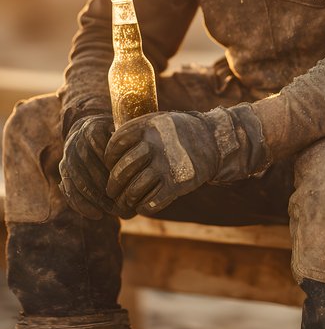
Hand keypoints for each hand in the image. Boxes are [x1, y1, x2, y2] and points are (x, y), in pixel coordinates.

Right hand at [59, 114, 134, 219]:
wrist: (90, 130)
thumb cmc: (116, 135)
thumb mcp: (125, 133)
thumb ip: (130, 145)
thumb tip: (143, 160)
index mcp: (92, 128)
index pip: (103, 151)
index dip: (115, 168)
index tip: (130, 182)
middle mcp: (76, 140)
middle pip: (89, 167)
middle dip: (105, 186)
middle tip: (123, 201)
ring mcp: (68, 156)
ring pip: (78, 180)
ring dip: (95, 199)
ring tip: (112, 211)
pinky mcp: (63, 169)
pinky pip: (69, 189)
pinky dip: (82, 204)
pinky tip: (97, 215)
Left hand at [104, 105, 270, 215]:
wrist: (213, 141)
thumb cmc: (179, 132)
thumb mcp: (158, 121)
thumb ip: (136, 132)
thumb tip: (107, 152)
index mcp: (147, 126)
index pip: (115, 145)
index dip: (108, 157)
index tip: (109, 165)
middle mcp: (155, 145)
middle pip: (121, 170)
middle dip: (113, 185)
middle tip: (112, 190)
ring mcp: (166, 165)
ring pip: (133, 190)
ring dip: (125, 201)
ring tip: (123, 204)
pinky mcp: (177, 184)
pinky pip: (151, 203)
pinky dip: (143, 208)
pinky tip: (142, 206)